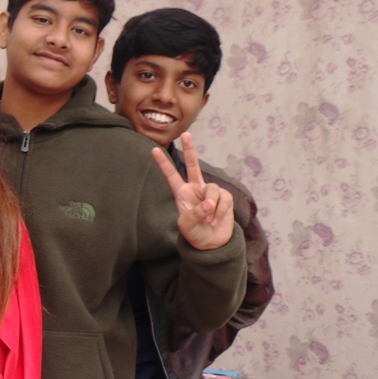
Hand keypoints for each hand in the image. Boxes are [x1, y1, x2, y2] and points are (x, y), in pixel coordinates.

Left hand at [152, 133, 234, 250]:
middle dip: (190, 149)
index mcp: (181, 194)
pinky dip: (221, 211)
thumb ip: (194, 214)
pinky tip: (216, 221)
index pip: (171, 176)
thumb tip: (208, 203)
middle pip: (193, 165)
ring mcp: (211, 192)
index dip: (163, 163)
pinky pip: (224, 199)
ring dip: (212, 206)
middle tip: (186, 134)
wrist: (212, 244)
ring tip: (208, 220)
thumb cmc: (195, 234)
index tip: (152, 149)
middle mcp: (195, 189)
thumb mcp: (187, 226)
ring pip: (213, 189)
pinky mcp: (225, 198)